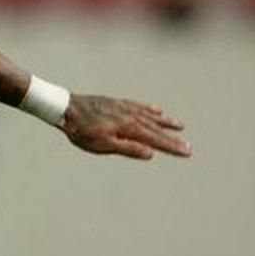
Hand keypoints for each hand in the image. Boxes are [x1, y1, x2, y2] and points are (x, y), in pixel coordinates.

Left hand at [61, 95, 190, 160]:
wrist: (66, 108)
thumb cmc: (81, 131)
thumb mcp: (102, 145)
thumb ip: (128, 148)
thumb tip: (150, 153)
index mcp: (129, 128)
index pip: (155, 140)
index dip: (172, 146)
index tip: (187, 152)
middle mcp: (130, 115)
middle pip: (155, 128)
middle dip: (172, 137)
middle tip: (189, 146)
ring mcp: (123, 107)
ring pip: (149, 115)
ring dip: (165, 122)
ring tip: (179, 125)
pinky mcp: (116, 102)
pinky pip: (137, 105)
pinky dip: (149, 109)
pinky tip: (156, 110)